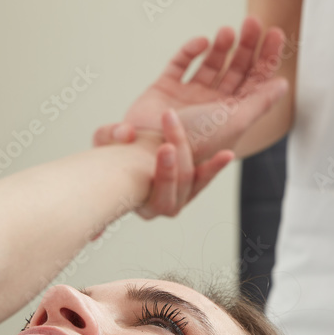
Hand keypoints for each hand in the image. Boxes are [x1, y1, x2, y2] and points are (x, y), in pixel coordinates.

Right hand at [96, 112, 233, 219]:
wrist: (135, 153)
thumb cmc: (118, 151)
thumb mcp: (106, 142)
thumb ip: (109, 135)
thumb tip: (126, 133)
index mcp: (137, 200)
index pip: (157, 195)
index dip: (165, 172)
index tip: (168, 148)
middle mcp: (161, 206)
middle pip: (179, 181)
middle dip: (180, 153)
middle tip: (178, 128)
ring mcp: (180, 198)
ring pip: (192, 178)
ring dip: (193, 152)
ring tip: (194, 133)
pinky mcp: (194, 186)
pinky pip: (205, 177)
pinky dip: (216, 165)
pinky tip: (227, 155)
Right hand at [104, 17, 288, 162]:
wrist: (150, 153)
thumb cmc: (195, 143)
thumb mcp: (235, 122)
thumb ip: (260, 103)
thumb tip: (283, 84)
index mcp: (232, 115)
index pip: (256, 82)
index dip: (266, 57)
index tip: (274, 32)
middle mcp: (212, 105)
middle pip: (236, 69)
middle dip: (246, 45)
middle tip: (253, 21)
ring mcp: (188, 96)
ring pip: (210, 64)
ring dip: (221, 46)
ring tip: (228, 31)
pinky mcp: (165, 88)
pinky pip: (180, 64)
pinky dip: (190, 51)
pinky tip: (201, 43)